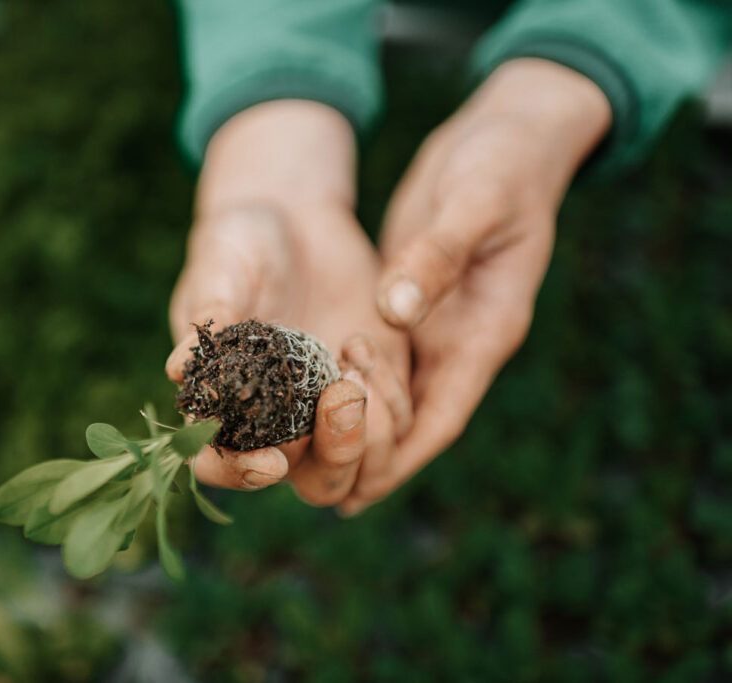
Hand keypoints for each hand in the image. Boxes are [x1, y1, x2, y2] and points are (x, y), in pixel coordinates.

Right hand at [165, 100, 411, 506]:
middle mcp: (281, 424)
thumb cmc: (239, 244)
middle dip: (335, 454)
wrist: (293, 219)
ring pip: (364, 467)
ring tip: (356, 360)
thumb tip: (178, 368)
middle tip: (342, 395)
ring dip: (372, 432)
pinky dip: (392, 396)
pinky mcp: (375, 387)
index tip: (270, 462)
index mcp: (225, 407)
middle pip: (313, 481)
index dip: (241, 476)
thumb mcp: (220, 269)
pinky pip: (400, 423)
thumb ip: (210, 316)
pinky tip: (362, 342)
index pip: (221, 465)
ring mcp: (331, 411)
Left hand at [340, 59, 610, 515]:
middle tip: (312, 480)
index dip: (402, 455)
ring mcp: (435, 326)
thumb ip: (438, 256)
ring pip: (393, 397)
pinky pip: (377, 359)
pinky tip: (300, 395)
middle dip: (368, 453)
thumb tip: (393, 310)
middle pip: (414, 421)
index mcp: (486, 329)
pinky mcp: (409, 305)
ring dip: (351, 424)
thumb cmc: (503, 166)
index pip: (444, 413)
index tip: (359, 493)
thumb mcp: (474, 204)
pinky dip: (344, 381)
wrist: (504, 139)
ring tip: (296, 455)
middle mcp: (459, 341)